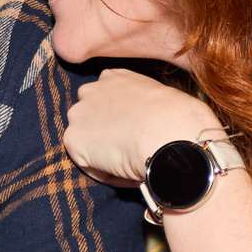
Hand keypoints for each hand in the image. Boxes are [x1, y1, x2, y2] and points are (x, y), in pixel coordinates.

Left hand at [64, 68, 222, 187]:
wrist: (168, 132)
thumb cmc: (178, 116)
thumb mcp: (163, 97)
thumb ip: (146, 106)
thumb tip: (151, 124)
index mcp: (114, 78)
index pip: (107, 98)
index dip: (120, 119)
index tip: (136, 133)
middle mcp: (91, 90)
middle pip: (91, 118)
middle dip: (107, 134)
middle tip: (131, 151)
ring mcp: (78, 114)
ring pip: (89, 142)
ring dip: (105, 154)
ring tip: (132, 164)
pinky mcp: (73, 140)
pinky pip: (88, 164)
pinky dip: (106, 173)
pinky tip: (128, 173)